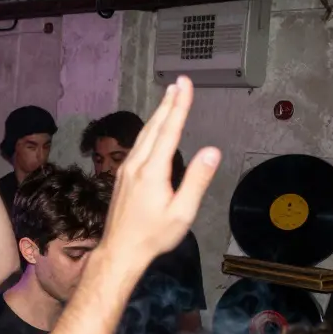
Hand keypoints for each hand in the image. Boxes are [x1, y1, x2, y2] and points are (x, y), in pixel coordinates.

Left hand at [101, 77, 220, 269]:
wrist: (120, 250)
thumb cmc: (153, 235)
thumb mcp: (182, 212)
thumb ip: (197, 180)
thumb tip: (212, 151)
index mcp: (152, 171)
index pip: (169, 130)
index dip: (179, 105)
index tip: (185, 84)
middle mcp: (136, 165)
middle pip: (154, 127)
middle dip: (168, 103)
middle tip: (179, 82)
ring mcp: (126, 170)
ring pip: (144, 135)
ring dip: (158, 114)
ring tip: (169, 97)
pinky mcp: (123, 177)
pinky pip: (138, 146)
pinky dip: (149, 131)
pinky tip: (153, 129)